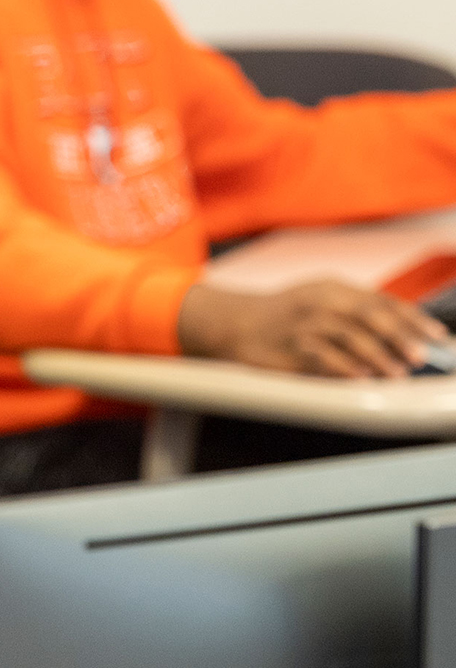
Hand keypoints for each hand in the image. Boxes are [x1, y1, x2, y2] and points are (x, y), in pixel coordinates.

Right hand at [177, 280, 448, 377]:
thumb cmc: (280, 317)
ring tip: (397, 373)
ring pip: (350, 336)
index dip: (413, 319)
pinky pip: (323, 357)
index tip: (438, 337)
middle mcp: (320, 301)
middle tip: (421, 355)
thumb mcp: (318, 302)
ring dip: (378, 356)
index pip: (382, 301)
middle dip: (400, 336)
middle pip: (370, 315)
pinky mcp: (288, 345)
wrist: (231, 322)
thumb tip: (399, 337)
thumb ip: (353, 314)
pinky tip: (362, 379)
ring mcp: (304, 322)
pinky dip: (345, 368)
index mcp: (333, 288)